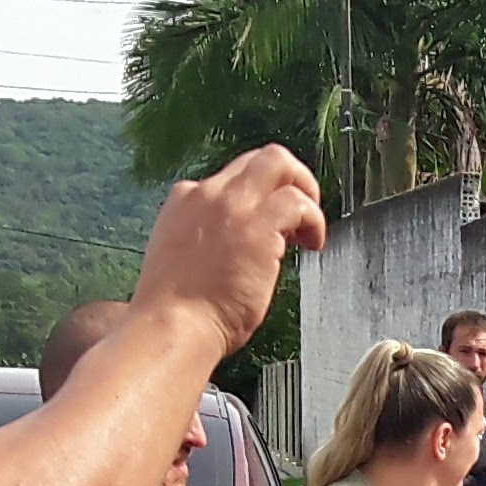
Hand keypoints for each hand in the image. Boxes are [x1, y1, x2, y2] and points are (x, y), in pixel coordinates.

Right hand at [132, 147, 329, 354]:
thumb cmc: (176, 311)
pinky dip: (314, 218)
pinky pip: (298, 202)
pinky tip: (313, 243)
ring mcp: (232, 206)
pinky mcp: (257, 226)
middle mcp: (207, 195)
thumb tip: (238, 247)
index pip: (230, 180)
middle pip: (258, 159)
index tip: (268, 226)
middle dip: (289, 178)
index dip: (257, 199)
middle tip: (301, 209)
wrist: (171, 326)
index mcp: (184, 202)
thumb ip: (206, 240)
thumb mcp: (180, 259)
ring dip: (305, 191)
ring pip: (278, 162)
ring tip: (310, 226)